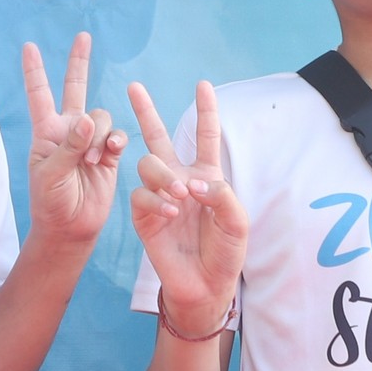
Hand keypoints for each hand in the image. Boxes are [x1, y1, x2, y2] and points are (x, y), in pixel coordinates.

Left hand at [22, 33, 126, 245]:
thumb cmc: (51, 202)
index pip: (39, 95)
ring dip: (99, 136)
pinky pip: (117, 135)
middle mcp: (68, 130)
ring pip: (101, 117)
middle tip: (83, 36)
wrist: (70, 228)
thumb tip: (86, 120)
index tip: (29, 47)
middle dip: (79, 63)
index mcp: (46, 132)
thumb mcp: (52, 175)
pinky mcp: (109, 154)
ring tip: (92, 162)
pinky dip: (115, 140)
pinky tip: (111, 152)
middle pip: (75, 88)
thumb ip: (70, 146)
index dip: (35, 71)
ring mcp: (89, 141)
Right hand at [128, 79, 250, 330]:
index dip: (205, 111)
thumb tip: (193, 182)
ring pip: (149, 165)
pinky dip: (156, 199)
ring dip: (165, 175)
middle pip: (158, 138)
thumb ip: (222, 196)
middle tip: (134, 86)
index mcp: (207, 176)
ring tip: (181, 195)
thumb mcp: (237, 222)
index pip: (206, 137)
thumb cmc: (226, 253)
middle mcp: (180, 180)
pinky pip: (140, 195)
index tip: (203, 85)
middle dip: (146, 111)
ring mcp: (160, 197)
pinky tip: (172, 212)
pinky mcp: (144, 216)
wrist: (205, 285)